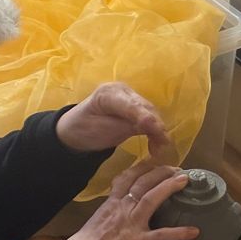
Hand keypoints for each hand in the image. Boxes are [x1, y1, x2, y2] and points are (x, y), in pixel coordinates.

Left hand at [55, 83, 175, 161]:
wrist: (76, 131)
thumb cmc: (84, 130)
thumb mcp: (100, 130)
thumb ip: (125, 126)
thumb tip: (151, 126)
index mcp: (108, 93)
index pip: (130, 105)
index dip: (144, 116)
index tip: (157, 129)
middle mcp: (123, 91)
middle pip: (144, 107)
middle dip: (156, 125)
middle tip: (164, 144)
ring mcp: (130, 98)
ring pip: (150, 113)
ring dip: (158, 130)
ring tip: (161, 148)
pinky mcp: (136, 108)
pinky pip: (150, 119)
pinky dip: (155, 132)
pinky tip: (157, 145)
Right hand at [56, 162, 196, 239]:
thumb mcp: (99, 218)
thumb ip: (112, 211)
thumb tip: (122, 209)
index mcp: (112, 202)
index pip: (127, 177)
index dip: (143, 167)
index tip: (154, 163)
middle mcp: (123, 207)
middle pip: (143, 182)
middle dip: (160, 172)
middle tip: (176, 169)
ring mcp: (132, 223)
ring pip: (152, 198)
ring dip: (168, 187)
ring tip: (184, 180)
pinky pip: (162, 235)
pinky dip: (179, 233)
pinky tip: (194, 231)